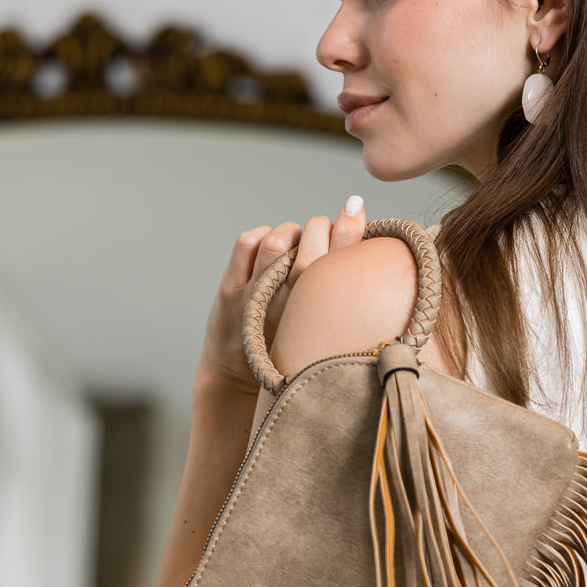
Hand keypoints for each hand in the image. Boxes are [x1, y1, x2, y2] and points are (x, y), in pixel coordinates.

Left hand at [197, 195, 366, 395]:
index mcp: (318, 317)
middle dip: (320, 227)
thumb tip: (356, 236)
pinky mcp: (231, 290)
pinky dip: (260, 235)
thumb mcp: (321, 325)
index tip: (356, 208)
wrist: (238, 378)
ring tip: (294, 242)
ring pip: (277, 241)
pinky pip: (248, 241)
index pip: (338, 264)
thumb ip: (335, 290)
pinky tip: (268, 248)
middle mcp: (288, 306)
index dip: (351, 229)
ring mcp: (256, 298)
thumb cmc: (290, 346)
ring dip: (289, 232)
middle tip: (323, 231)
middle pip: (311, 247)